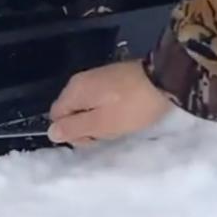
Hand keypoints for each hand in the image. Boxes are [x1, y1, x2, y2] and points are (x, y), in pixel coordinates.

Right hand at [46, 60, 173, 146]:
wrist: (165, 79)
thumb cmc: (131, 106)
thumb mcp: (101, 123)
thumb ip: (74, 128)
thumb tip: (51, 133)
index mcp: (74, 91)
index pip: (56, 116)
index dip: (71, 132)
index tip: (94, 139)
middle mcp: (80, 80)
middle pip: (71, 111)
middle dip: (85, 126)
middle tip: (109, 133)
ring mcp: (97, 77)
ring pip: (87, 106)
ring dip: (99, 119)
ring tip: (119, 124)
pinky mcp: (113, 77)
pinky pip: (101, 99)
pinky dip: (109, 110)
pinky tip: (125, 113)